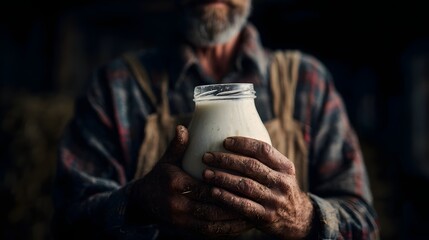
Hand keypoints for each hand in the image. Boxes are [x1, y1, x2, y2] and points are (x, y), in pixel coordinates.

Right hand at [127, 126, 251, 237]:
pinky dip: (226, 231)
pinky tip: (241, 226)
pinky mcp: (185, 230)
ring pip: (212, 225)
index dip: (224, 187)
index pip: (204, 187)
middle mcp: (178, 204)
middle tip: (254, 201)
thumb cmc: (161, 176)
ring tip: (253, 215)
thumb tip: (182, 127)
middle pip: (210, 209)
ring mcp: (181, 220)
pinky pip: (209, 233)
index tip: (244, 183)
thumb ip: (177, 145)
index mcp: (176, 184)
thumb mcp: (167, 160)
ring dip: (233, 222)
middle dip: (233, 206)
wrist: (144, 201)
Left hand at [202, 136, 313, 238]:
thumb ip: (265, 160)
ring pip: (245, 185)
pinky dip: (227, 197)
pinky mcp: (266, 216)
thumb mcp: (282, 172)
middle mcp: (281, 182)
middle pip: (251, 166)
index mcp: (285, 167)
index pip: (263, 150)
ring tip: (206, 173)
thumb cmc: (281, 189)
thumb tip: (235, 141)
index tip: (225, 141)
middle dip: (226, 160)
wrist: (298, 219)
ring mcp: (274, 200)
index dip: (243, 144)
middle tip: (207, 157)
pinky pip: (243, 205)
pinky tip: (214, 191)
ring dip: (222, 178)